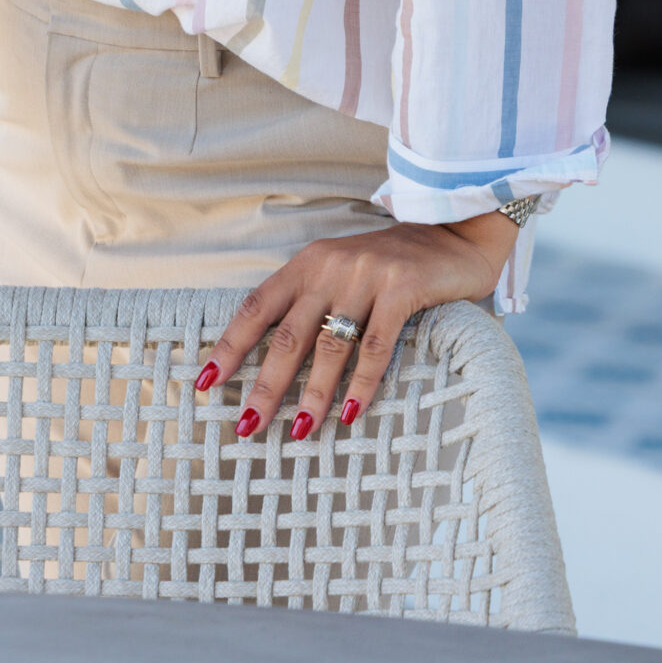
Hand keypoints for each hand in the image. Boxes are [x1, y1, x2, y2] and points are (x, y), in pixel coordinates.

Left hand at [190, 214, 512, 439]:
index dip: (229, 345)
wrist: (454, 230)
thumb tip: (277, 361)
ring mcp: (365, 275)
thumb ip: (314, 302)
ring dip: (312, 394)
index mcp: (306, 263)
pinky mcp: (401, 287)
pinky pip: (376, 346)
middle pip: (287, 335)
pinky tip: (349, 414)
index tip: (207, 383)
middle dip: (264, 385)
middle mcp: (328, 266)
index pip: (256, 307)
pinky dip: (361, 384)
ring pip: (329, 346)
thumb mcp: (343, 271)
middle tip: (246, 425)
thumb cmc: (394, 263)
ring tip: (299, 432)